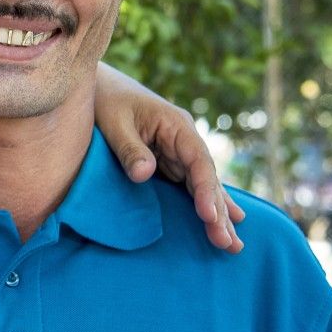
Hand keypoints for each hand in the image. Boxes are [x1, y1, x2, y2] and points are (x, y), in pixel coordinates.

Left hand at [94, 63, 245, 252]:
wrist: (98, 86)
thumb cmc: (106, 100)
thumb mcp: (115, 122)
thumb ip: (129, 148)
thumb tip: (145, 174)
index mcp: (177, 126)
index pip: (199, 162)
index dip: (207, 191)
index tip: (210, 216)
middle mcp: (184, 141)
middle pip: (207, 180)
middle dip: (218, 213)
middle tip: (229, 245)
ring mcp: (178, 152)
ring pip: (202, 187)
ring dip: (217, 214)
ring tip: (232, 245)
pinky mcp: (167, 162)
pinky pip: (190, 186)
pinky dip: (205, 203)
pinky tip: (223, 220)